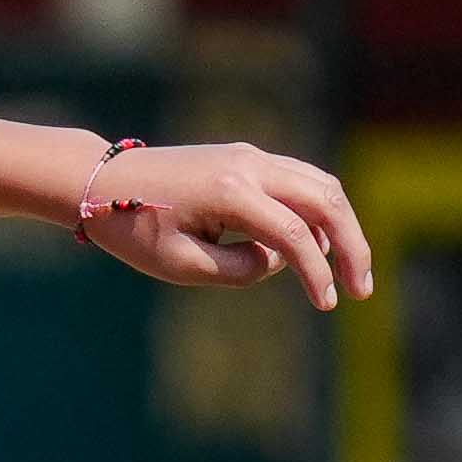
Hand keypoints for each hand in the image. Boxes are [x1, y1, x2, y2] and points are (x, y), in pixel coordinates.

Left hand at [76, 141, 373, 315]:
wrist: (100, 181)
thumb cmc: (133, 227)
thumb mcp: (180, 264)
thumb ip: (239, 269)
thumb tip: (281, 260)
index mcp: (229, 191)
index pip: (294, 233)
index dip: (317, 273)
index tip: (327, 305)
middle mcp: (248, 165)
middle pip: (325, 199)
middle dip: (352, 245)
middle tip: (362, 289)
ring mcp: (250, 156)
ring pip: (320, 183)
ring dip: (341, 225)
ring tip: (347, 271)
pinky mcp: (247, 158)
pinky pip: (300, 179)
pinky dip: (319, 210)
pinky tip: (318, 246)